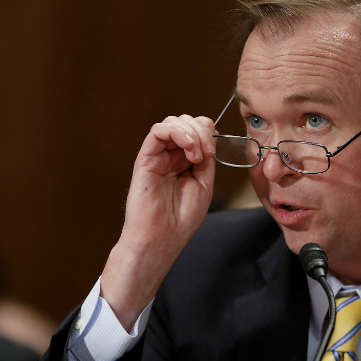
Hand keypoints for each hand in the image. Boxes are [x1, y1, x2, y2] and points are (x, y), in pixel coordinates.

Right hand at [102, 115, 216, 329]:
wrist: (162, 238)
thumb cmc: (181, 219)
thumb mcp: (204, 184)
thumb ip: (206, 159)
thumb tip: (210, 135)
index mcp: (185, 162)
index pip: (197, 131)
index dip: (208, 133)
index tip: (215, 151)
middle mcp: (170, 155)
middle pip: (186, 122)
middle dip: (203, 131)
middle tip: (208, 153)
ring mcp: (157, 155)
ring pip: (173, 122)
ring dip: (192, 132)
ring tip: (198, 155)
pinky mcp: (145, 158)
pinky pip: (158, 131)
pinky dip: (177, 132)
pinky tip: (189, 150)